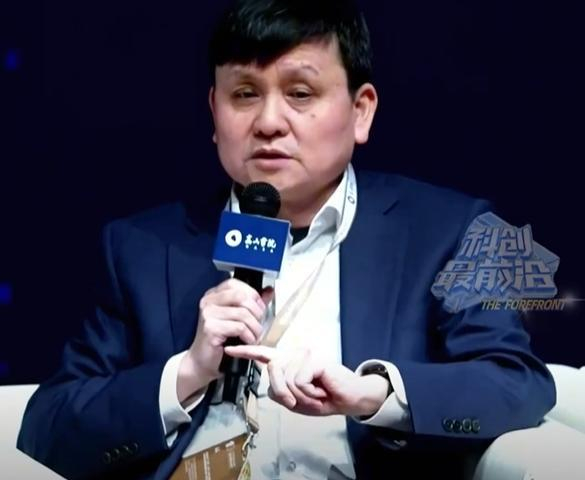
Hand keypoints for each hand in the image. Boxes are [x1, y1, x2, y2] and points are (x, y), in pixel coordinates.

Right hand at [177, 279, 272, 402]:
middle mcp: (208, 302)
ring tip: (255, 336)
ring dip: (255, 327)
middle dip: (256, 311)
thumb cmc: (221, 341)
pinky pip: (239, 327)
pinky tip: (247, 341)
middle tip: (258, 324)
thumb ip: (252, 303)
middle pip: (241, 296)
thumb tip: (268, 291)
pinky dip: (248, 336)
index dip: (251, 294)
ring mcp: (207, 314)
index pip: (235, 284)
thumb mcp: (238, 318)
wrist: (202, 362)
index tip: (259, 307)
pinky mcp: (210, 328)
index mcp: (214, 295)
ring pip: (242, 313)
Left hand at [224, 345, 388, 416]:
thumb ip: (280, 393)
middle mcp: (294, 355)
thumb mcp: (295, 400)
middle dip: (284, 393)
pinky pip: (299, 381)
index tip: (228, 349)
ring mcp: (304, 355)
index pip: (264, 355)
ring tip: (315, 395)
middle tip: (301, 401)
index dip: (245, 352)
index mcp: (288, 363)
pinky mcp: (314, 360)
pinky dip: (309, 394)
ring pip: (286, 379)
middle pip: (272, 372)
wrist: (349, 399)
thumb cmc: (324, 398)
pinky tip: (321, 391)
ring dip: (300, 396)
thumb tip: (275, 386)